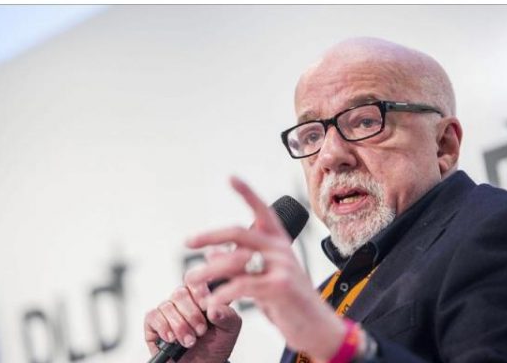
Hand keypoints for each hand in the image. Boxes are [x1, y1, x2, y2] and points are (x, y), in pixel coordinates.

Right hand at [144, 262, 241, 361]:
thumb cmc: (215, 345)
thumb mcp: (229, 330)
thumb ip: (227, 315)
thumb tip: (214, 307)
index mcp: (200, 296)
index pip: (195, 281)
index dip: (198, 291)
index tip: (205, 306)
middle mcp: (182, 301)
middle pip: (180, 293)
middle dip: (192, 315)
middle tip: (201, 331)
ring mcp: (167, 310)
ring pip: (167, 306)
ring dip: (180, 326)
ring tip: (189, 342)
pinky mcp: (153, 323)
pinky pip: (153, 316)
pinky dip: (163, 327)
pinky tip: (172, 338)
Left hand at [185, 177, 345, 359]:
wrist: (318, 329)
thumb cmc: (290, 303)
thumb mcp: (263, 279)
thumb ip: (240, 265)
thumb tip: (211, 254)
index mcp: (278, 243)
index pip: (262, 211)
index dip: (247, 193)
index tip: (231, 178)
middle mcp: (281, 249)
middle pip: (239, 232)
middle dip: (209, 235)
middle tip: (188, 242)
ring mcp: (282, 266)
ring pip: (235, 260)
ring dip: (208, 271)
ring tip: (191, 280)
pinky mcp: (280, 286)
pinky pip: (242, 285)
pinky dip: (222, 294)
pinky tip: (212, 302)